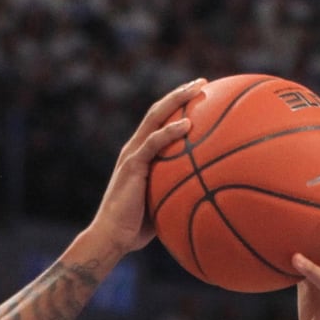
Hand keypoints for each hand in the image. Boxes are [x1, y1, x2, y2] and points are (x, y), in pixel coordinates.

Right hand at [88, 78, 204, 255]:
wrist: (111, 237)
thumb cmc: (137, 228)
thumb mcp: (162, 203)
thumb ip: (178, 190)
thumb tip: (207, 192)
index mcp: (140, 154)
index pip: (158, 121)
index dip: (177, 105)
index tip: (199, 95)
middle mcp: (134, 148)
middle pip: (158, 111)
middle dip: (180, 94)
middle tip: (203, 82)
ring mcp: (131, 155)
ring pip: (155, 118)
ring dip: (177, 101)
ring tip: (199, 89)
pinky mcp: (132, 165)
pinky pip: (153, 143)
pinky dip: (170, 132)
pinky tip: (188, 125)